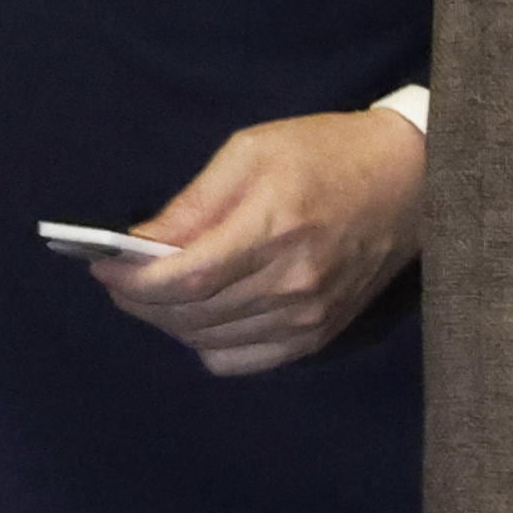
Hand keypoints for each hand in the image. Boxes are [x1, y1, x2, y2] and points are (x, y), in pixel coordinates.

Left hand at [100, 109, 422, 377]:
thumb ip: (193, 202)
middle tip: (119, 278)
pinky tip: (200, 314)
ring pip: (209, 341)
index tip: (103, 268)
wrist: (409, 183)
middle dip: (141, 300)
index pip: (187, 277)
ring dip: (169, 321)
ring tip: (156, 291)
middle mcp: (292, 283)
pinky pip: (241, 361)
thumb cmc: (325, 154)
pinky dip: (207, 343)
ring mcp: (307, 318)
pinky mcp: (317, 337)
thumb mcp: (252, 151)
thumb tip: (139, 244)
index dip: (135, 281)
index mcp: (274, 227)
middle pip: (191, 314)